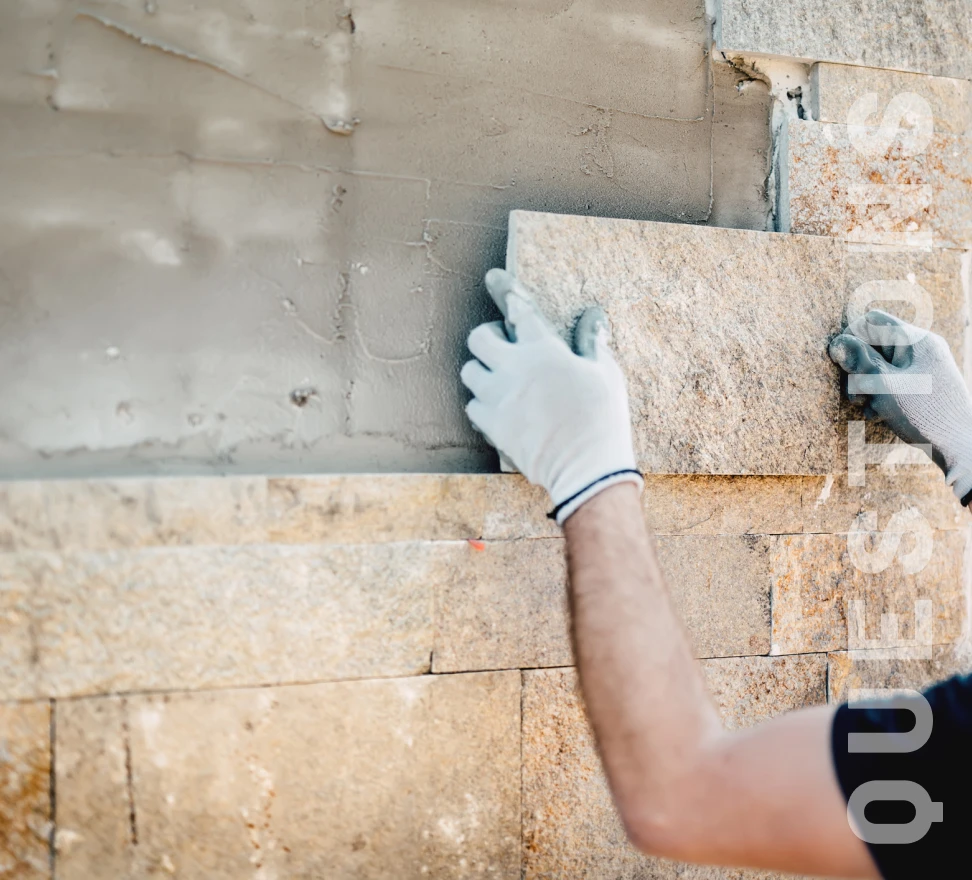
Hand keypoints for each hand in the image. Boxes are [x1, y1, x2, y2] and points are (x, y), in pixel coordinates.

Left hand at [461, 269, 642, 523]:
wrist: (586, 467)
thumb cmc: (602, 418)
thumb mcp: (605, 374)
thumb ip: (591, 341)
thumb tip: (593, 314)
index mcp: (544, 350)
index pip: (518, 309)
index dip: (505, 290)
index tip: (494, 279)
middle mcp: (515, 368)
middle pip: (478, 338)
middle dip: (488, 337)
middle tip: (503, 348)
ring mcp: (499, 397)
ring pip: (470, 371)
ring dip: (483, 372)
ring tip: (501, 380)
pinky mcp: (492, 424)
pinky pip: (472, 405)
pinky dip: (482, 404)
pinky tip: (499, 408)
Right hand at [829, 309, 971, 502]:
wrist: (959, 445)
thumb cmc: (924, 414)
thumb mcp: (885, 386)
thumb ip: (860, 361)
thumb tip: (837, 342)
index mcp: (916, 340)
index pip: (872, 320)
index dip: (851, 338)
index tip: (842, 363)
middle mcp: (922, 347)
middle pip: (874, 344)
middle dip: (858, 369)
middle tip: (856, 395)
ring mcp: (924, 365)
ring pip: (880, 364)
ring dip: (867, 385)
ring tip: (869, 408)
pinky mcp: (924, 383)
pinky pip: (893, 378)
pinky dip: (881, 393)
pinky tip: (880, 413)